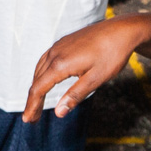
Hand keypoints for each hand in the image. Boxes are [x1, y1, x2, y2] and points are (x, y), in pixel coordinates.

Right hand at [22, 14, 144, 122]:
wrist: (123, 30)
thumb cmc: (112, 54)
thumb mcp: (96, 79)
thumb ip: (75, 95)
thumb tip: (58, 113)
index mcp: (60, 64)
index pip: (39, 88)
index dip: (32, 106)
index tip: (28, 120)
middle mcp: (55, 53)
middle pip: (37, 80)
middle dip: (33, 100)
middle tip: (33, 118)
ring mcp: (58, 46)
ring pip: (39, 69)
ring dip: (37, 86)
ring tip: (37, 101)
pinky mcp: (64, 42)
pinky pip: (46, 60)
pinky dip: (42, 74)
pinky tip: (47, 78)